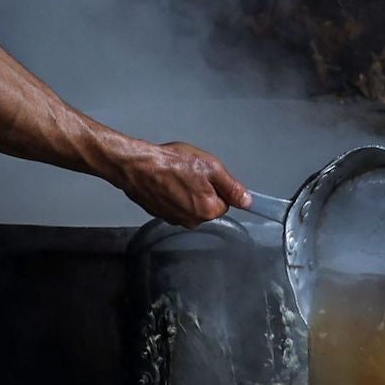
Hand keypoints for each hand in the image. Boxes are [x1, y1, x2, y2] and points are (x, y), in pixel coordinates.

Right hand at [109, 139, 252, 227]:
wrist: (136, 166)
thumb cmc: (170, 164)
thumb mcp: (210, 167)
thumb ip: (232, 187)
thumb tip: (248, 201)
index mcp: (207, 210)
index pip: (224, 202)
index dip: (217, 186)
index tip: (204, 175)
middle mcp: (191, 220)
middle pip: (207, 206)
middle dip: (201, 189)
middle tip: (189, 173)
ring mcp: (174, 219)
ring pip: (190, 205)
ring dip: (186, 192)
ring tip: (175, 175)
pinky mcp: (160, 214)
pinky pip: (175, 205)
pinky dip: (172, 194)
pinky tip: (165, 181)